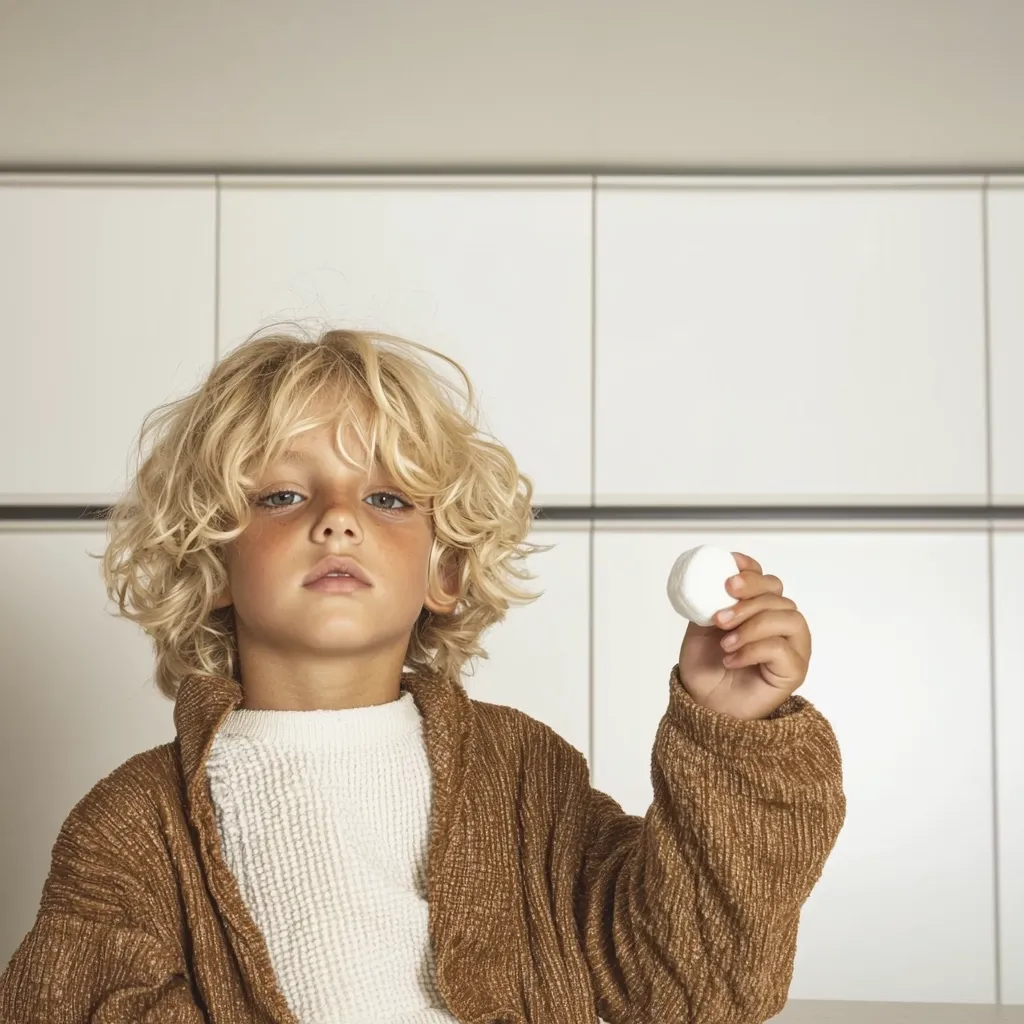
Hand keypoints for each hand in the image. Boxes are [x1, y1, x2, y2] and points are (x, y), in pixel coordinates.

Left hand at [677, 552, 810, 720]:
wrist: (705, 705)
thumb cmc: (707, 668)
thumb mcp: (701, 628)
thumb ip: (710, 603)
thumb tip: (710, 580)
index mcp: (761, 611)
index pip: (767, 582)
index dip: (752, 571)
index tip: (730, 567)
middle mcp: (782, 625)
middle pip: (778, 596)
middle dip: (749, 598)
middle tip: (720, 615)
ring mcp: (793, 647)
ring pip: (787, 617)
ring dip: (752, 625)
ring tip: (726, 642)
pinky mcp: (795, 670)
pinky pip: (781, 648)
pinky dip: (752, 649)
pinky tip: (731, 659)